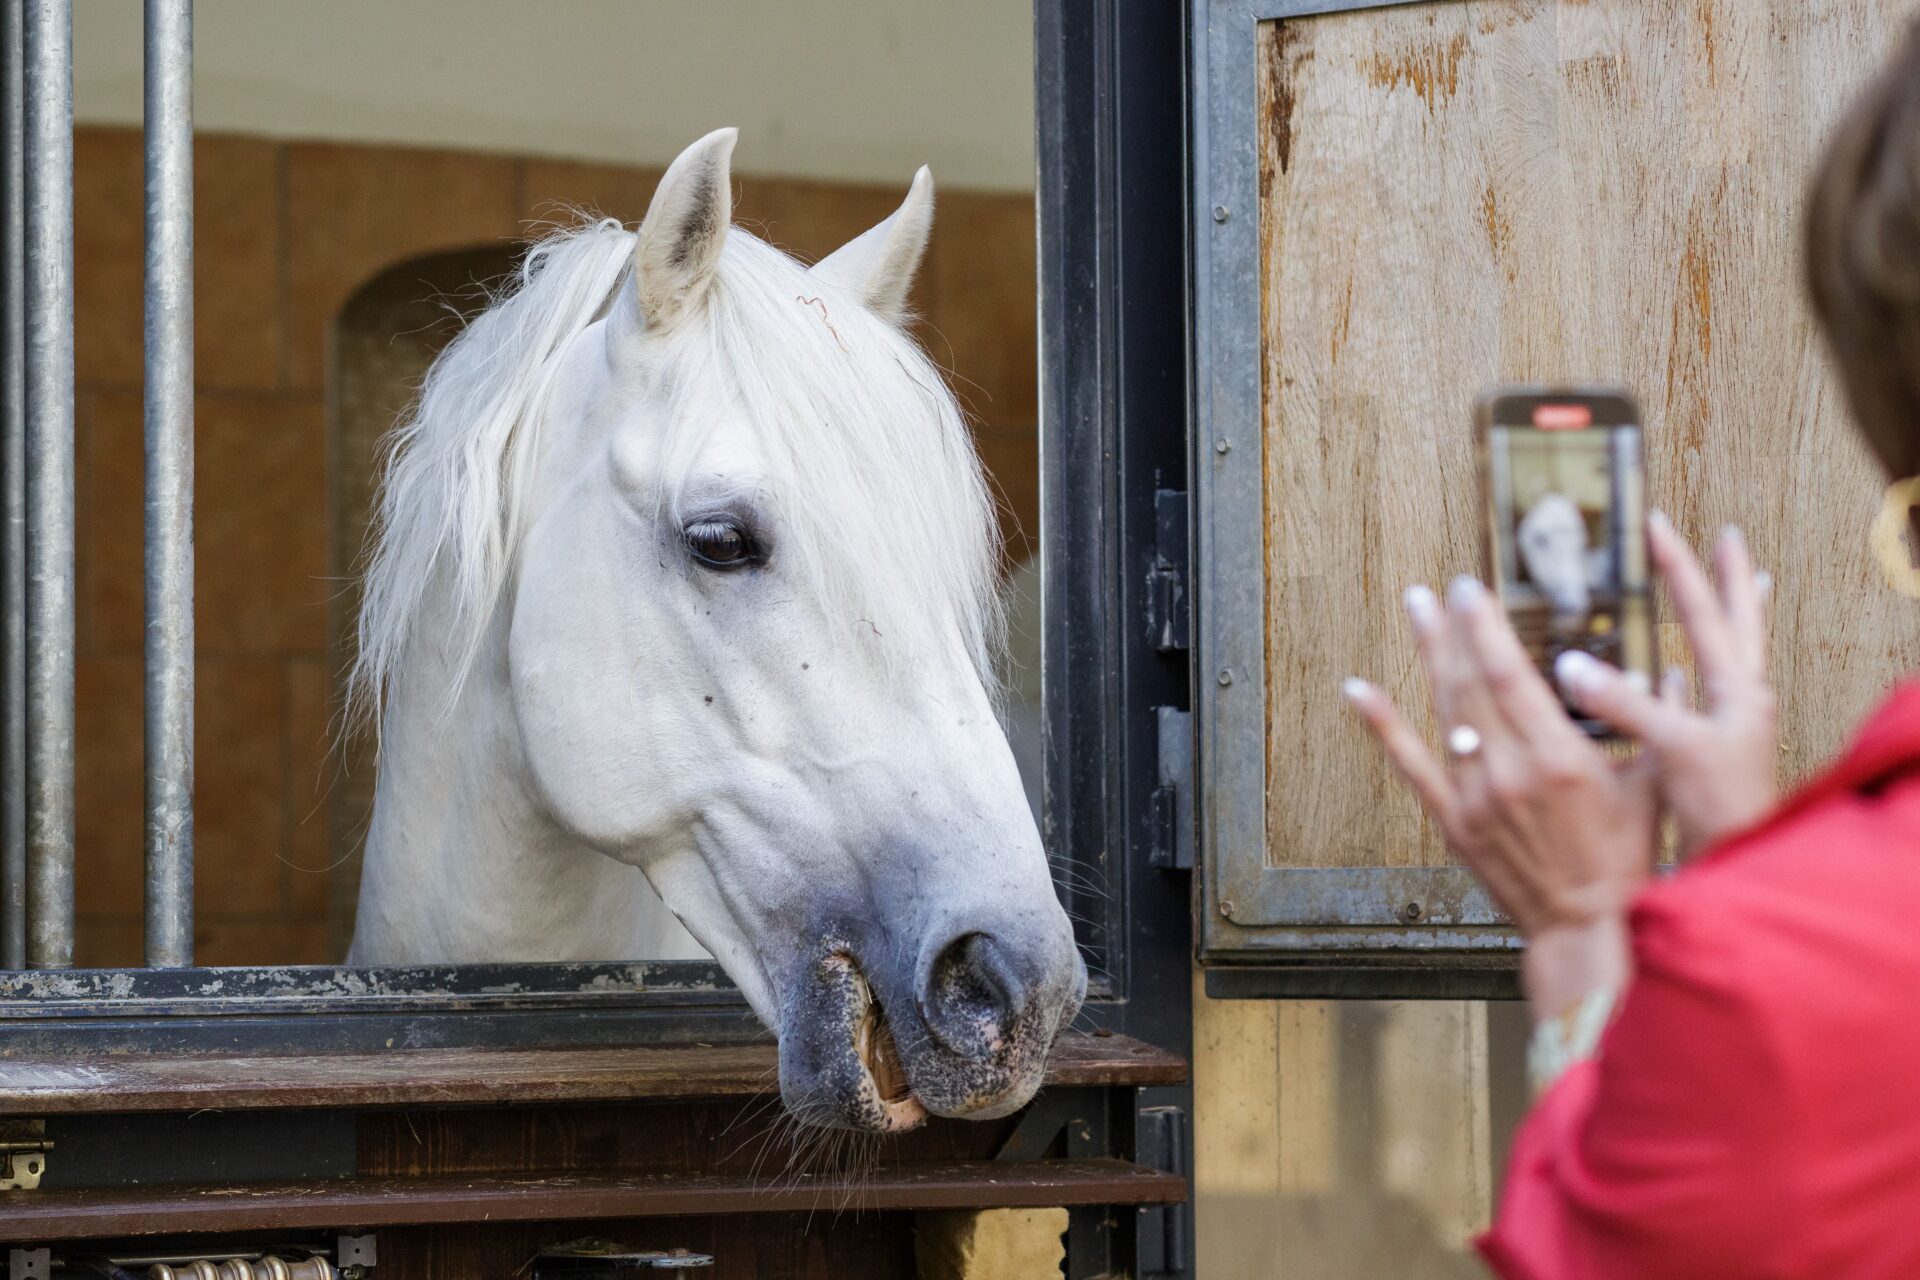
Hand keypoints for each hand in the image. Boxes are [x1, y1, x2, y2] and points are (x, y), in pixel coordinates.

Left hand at [1343, 576, 1660, 937]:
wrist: (1585, 926)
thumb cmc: (1624, 857)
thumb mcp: (1650, 784)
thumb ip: (1646, 724)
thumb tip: (1665, 666)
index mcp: (1559, 757)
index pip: (1509, 673)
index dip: (1485, 627)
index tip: (1474, 590)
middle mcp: (1510, 771)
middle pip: (1468, 683)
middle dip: (1452, 629)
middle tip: (1439, 588)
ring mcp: (1475, 795)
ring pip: (1442, 712)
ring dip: (1427, 656)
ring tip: (1416, 609)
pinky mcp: (1452, 820)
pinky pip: (1409, 763)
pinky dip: (1381, 723)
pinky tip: (1358, 690)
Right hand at [1555, 514, 1777, 858]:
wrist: (1736, 863)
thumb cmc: (1722, 809)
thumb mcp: (1674, 748)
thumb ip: (1625, 705)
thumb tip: (1573, 667)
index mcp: (1737, 691)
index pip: (1707, 611)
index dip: (1678, 567)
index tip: (1657, 527)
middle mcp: (1739, 701)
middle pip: (1735, 623)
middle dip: (1725, 579)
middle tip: (1718, 539)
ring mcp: (1728, 725)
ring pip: (1723, 656)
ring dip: (1714, 620)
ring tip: (1709, 589)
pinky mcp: (1709, 752)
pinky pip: (1694, 698)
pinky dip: (1681, 676)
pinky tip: (1670, 673)